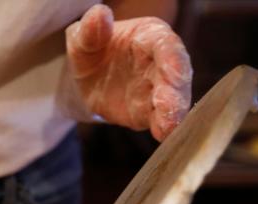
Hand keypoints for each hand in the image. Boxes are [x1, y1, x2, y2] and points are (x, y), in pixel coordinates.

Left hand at [66, 4, 191, 139]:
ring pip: (172, 99)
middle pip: (176, 74)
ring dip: (173, 112)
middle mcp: (160, 61)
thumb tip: (99, 14)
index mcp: (149, 36)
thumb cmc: (91, 50)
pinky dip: (164, 127)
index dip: (171, 58)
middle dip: (175, 91)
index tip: (174, 73)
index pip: (165, 44)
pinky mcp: (150, 111)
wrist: (89, 78)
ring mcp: (158, 88)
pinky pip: (161, 119)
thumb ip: (89, 30)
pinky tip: (165, 136)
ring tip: (169, 127)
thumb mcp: (82, 39)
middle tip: (171, 108)